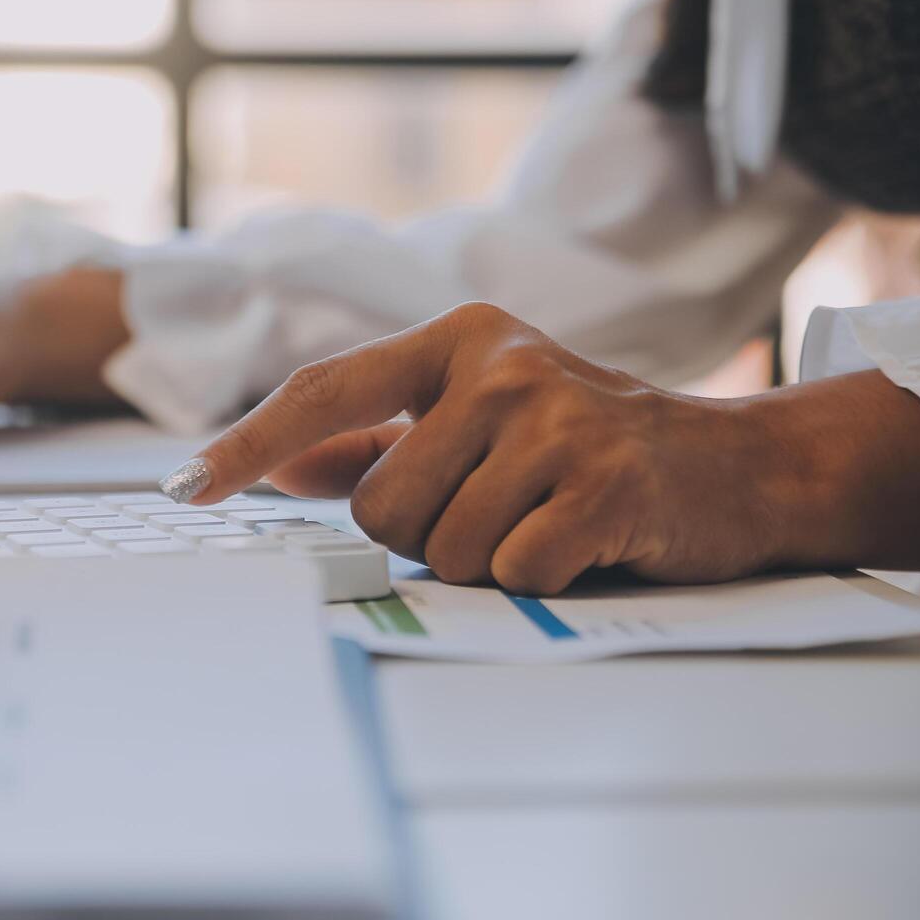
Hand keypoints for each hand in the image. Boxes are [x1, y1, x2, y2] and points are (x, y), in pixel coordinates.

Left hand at [167, 304, 919, 592]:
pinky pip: (513, 571)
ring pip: (445, 548)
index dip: (248, 445)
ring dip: (486, 559)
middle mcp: (503, 366)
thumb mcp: (480, 418)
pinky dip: (538, 578)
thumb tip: (278, 465)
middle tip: (497, 510)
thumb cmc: (583, 447)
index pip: (324, 391)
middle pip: (384, 506)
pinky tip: (580, 541)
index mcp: (459, 341)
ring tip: (542, 520)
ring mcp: (559, 420)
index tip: (187, 488)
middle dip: (427, 534)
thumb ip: (377, 440)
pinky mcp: (607, 483)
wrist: (732, 466)